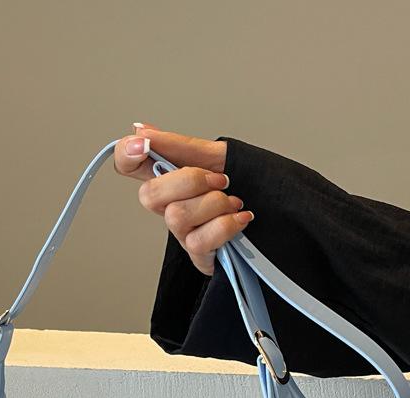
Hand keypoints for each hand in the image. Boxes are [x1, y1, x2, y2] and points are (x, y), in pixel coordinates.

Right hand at [114, 123, 253, 275]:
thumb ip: (179, 146)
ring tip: (234, 202)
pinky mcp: (199, 255)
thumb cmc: (250, 188)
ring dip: (214, 204)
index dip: (126, 154)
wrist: (283, 217)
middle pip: (149, 195)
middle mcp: (171, 206)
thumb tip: (141, 130)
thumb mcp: (218, 157)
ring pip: (176, 217)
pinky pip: (199, 241)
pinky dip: (226, 225)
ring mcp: (184, 232)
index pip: (128, 164)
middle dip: (189, 182)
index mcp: (172, 178)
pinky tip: (242, 218)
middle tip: (218, 180)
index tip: (145, 146)